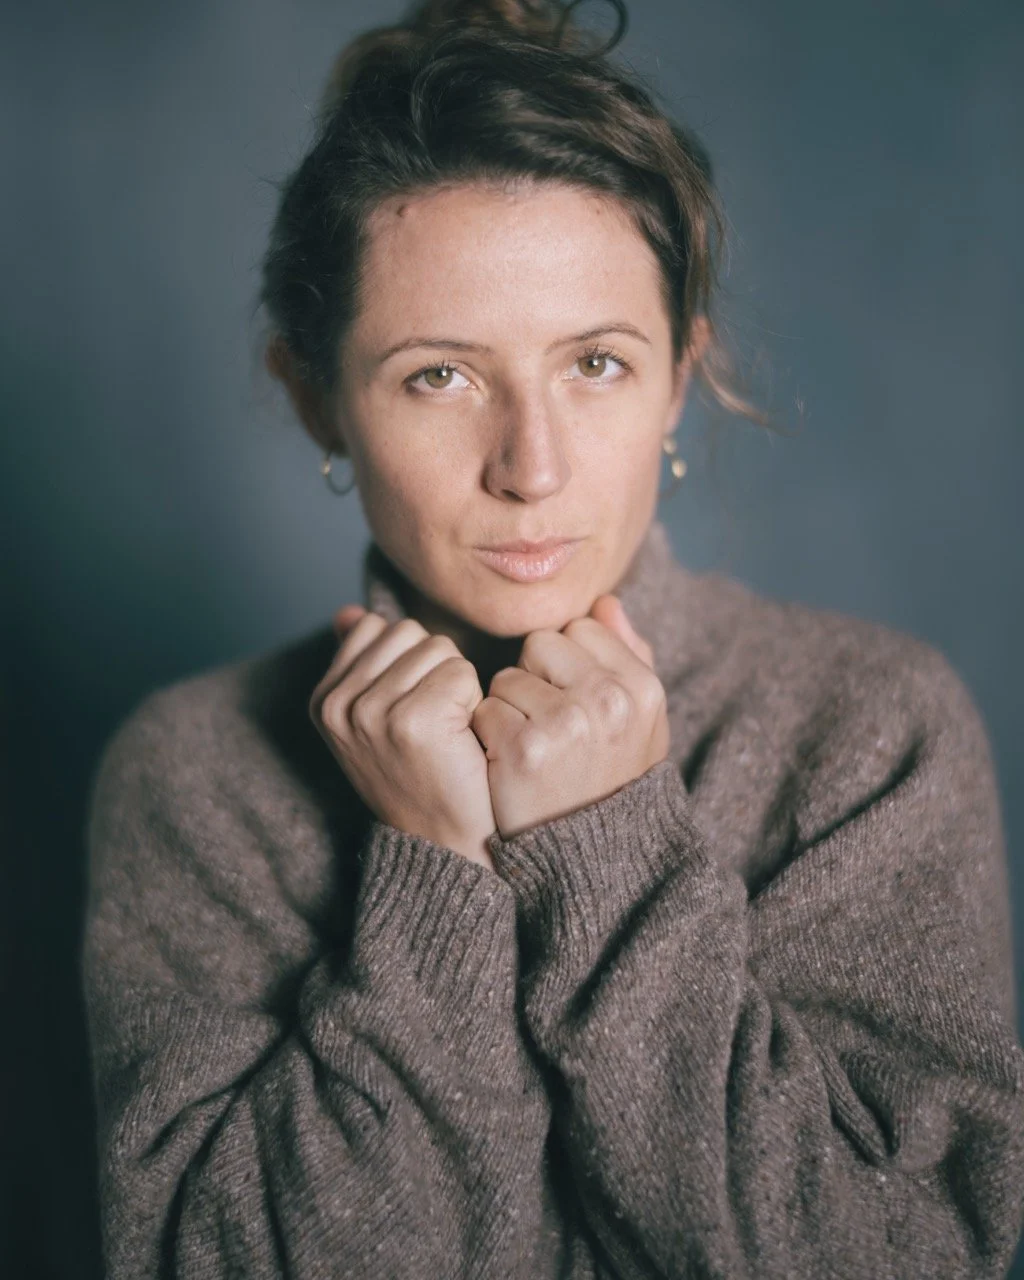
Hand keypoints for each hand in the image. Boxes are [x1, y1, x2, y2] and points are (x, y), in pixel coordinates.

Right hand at [310, 606, 497, 869]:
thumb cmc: (425, 777)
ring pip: (439, 648)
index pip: (377, 627)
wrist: (450, 845)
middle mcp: (339, 705)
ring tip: (449, 734)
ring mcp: (371, 713)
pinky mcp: (412, 721)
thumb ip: (363, 662)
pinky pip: (462, 673)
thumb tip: (349, 613)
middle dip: (436, 669)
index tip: (412, 712)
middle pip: (409, 632)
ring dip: (459, 686)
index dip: (411, 661)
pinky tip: (462, 741)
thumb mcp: (377, 719)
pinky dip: (475, 702)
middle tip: (437, 725)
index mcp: (324, 700)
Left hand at [471, 595, 669, 837]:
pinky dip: (488, 737)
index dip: (566, 664)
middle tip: (548, 728)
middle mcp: (609, 700)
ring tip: (532, 750)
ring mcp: (567, 723)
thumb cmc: (611, 780)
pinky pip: (484, 709)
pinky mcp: (524, 748)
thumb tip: (605, 601)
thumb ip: (628, 657)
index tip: (573, 703)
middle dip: (534, 678)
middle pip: (539, 644)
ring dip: (508, 710)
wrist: (591, 860)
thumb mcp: (640, 722)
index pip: (581, 627)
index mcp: (643, 687)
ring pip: (506, 677)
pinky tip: (510, 767)